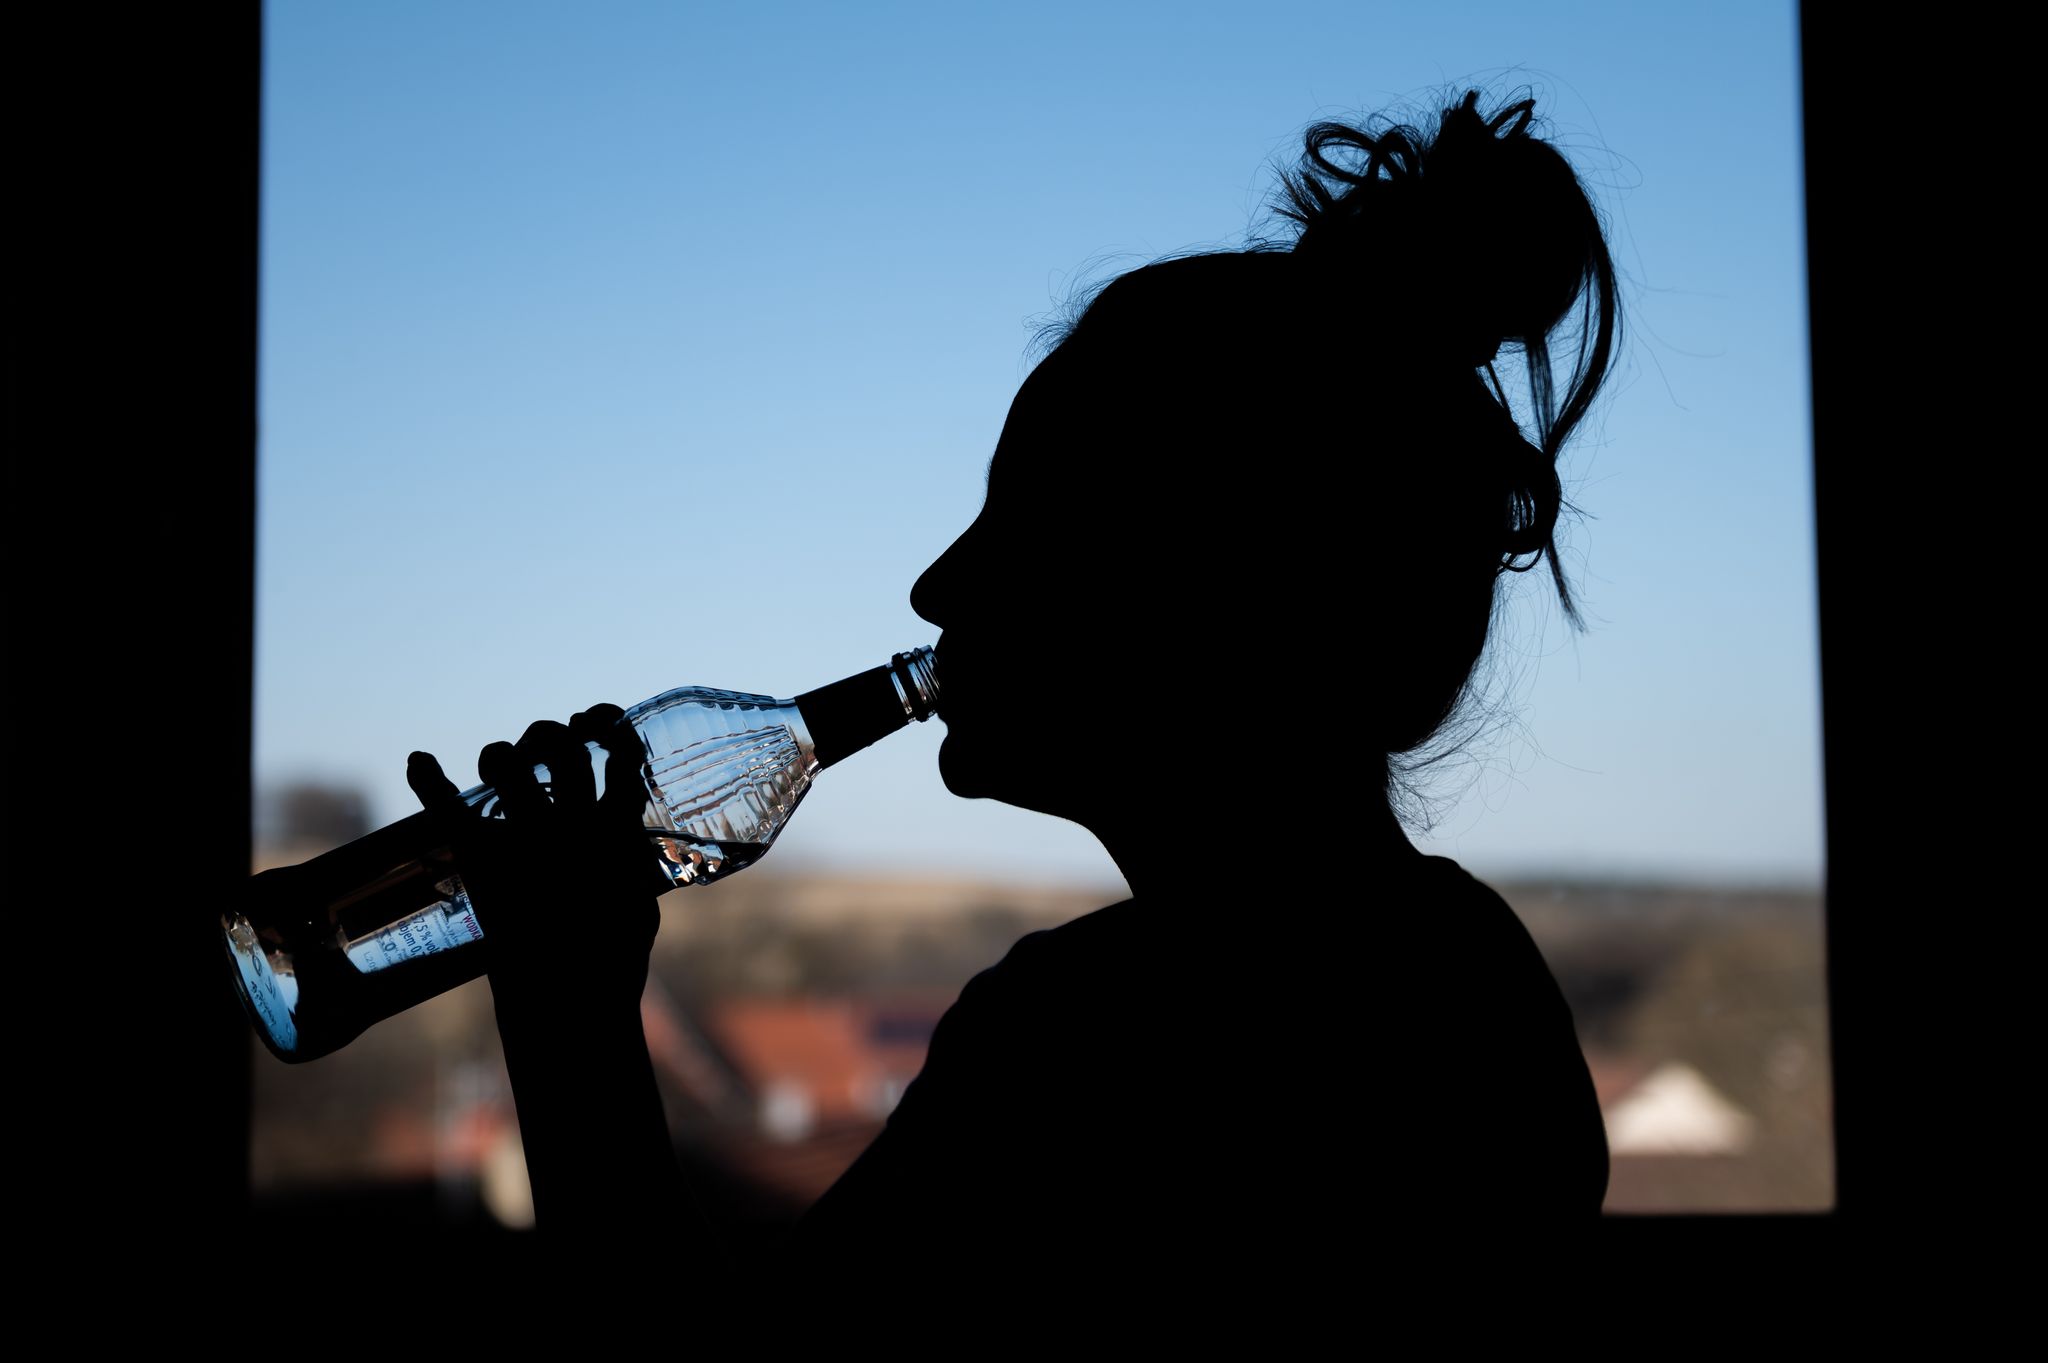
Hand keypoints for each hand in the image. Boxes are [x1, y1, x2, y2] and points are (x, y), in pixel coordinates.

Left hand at [405, 705, 669, 1024]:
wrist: (570, 999)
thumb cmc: (611, 962)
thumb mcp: (641, 908)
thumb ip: (631, 871)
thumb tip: (625, 851)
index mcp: (617, 830)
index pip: (619, 756)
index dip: (609, 731)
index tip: (599, 726)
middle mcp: (572, 822)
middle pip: (561, 748)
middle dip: (549, 736)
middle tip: (538, 749)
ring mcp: (527, 836)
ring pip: (511, 763)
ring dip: (501, 754)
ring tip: (497, 764)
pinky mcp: (484, 860)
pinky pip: (450, 807)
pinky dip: (428, 779)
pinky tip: (418, 760)